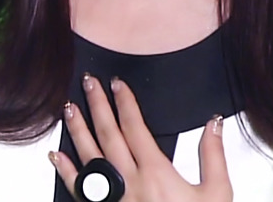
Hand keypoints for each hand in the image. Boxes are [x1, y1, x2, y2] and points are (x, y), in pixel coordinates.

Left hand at [50, 74, 233, 201]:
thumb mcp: (216, 193)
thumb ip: (212, 155)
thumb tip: (213, 123)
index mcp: (156, 173)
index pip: (135, 127)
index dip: (125, 102)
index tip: (118, 83)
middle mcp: (130, 183)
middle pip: (108, 135)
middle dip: (97, 105)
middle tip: (89, 83)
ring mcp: (114, 199)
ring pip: (90, 158)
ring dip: (78, 131)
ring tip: (69, 108)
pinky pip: (81, 190)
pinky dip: (66, 172)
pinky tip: (56, 155)